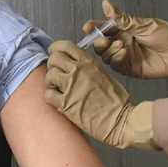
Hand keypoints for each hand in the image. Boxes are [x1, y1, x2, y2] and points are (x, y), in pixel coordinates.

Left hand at [45, 41, 159, 149]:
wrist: (119, 120)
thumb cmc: (116, 100)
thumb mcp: (104, 74)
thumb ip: (87, 67)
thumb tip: (73, 64)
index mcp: (88, 62)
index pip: (64, 46)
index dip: (56, 49)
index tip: (55, 54)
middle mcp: (77, 70)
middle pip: (53, 59)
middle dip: (53, 66)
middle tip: (58, 75)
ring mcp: (70, 86)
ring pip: (49, 76)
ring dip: (51, 83)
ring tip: (59, 89)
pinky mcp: (65, 104)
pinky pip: (48, 94)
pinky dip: (51, 97)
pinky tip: (59, 101)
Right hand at [87, 0, 167, 82]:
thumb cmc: (166, 35)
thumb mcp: (143, 25)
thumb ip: (122, 19)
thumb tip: (105, 3)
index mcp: (126, 30)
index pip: (105, 28)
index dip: (94, 27)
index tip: (88, 27)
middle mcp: (123, 43)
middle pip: (102, 44)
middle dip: (99, 41)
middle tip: (103, 39)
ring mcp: (126, 57)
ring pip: (106, 56)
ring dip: (108, 50)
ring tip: (120, 45)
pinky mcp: (131, 70)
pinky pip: (116, 66)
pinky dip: (116, 59)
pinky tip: (123, 53)